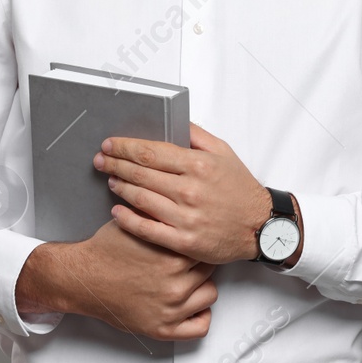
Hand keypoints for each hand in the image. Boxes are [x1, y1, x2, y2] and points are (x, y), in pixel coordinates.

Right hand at [17, 218, 217, 340]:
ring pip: (210, 295)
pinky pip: (200, 327)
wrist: (83, 278)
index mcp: (172, 256)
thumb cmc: (106, 251)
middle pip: (209, 269)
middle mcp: (175, 284)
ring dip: (201, 287)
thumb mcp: (135, 223)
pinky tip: (191, 305)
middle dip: (199, 263)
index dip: (197, 241)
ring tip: (187, 280)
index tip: (193, 242)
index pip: (203, 246)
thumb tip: (180, 203)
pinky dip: (200, 316)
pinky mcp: (163, 329)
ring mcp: (171, 309)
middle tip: (188, 261)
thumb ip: (160, 216)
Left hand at [94, 121, 272, 264]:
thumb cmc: (241, 189)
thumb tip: (173, 120)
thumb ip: (196, 135)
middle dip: (115, 164)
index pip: (150, 152)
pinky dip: (127, 219)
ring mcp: (186, 218)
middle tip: (100, 160)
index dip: (125, 147)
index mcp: (198, 166)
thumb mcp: (224, 152)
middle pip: (140, 173)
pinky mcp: (184, 242)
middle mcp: (190, 190)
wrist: (261, 226)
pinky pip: (146, 229)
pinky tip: (116, 212)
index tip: (110, 145)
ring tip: (111, 180)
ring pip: (140, 199)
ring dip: (120, 187)